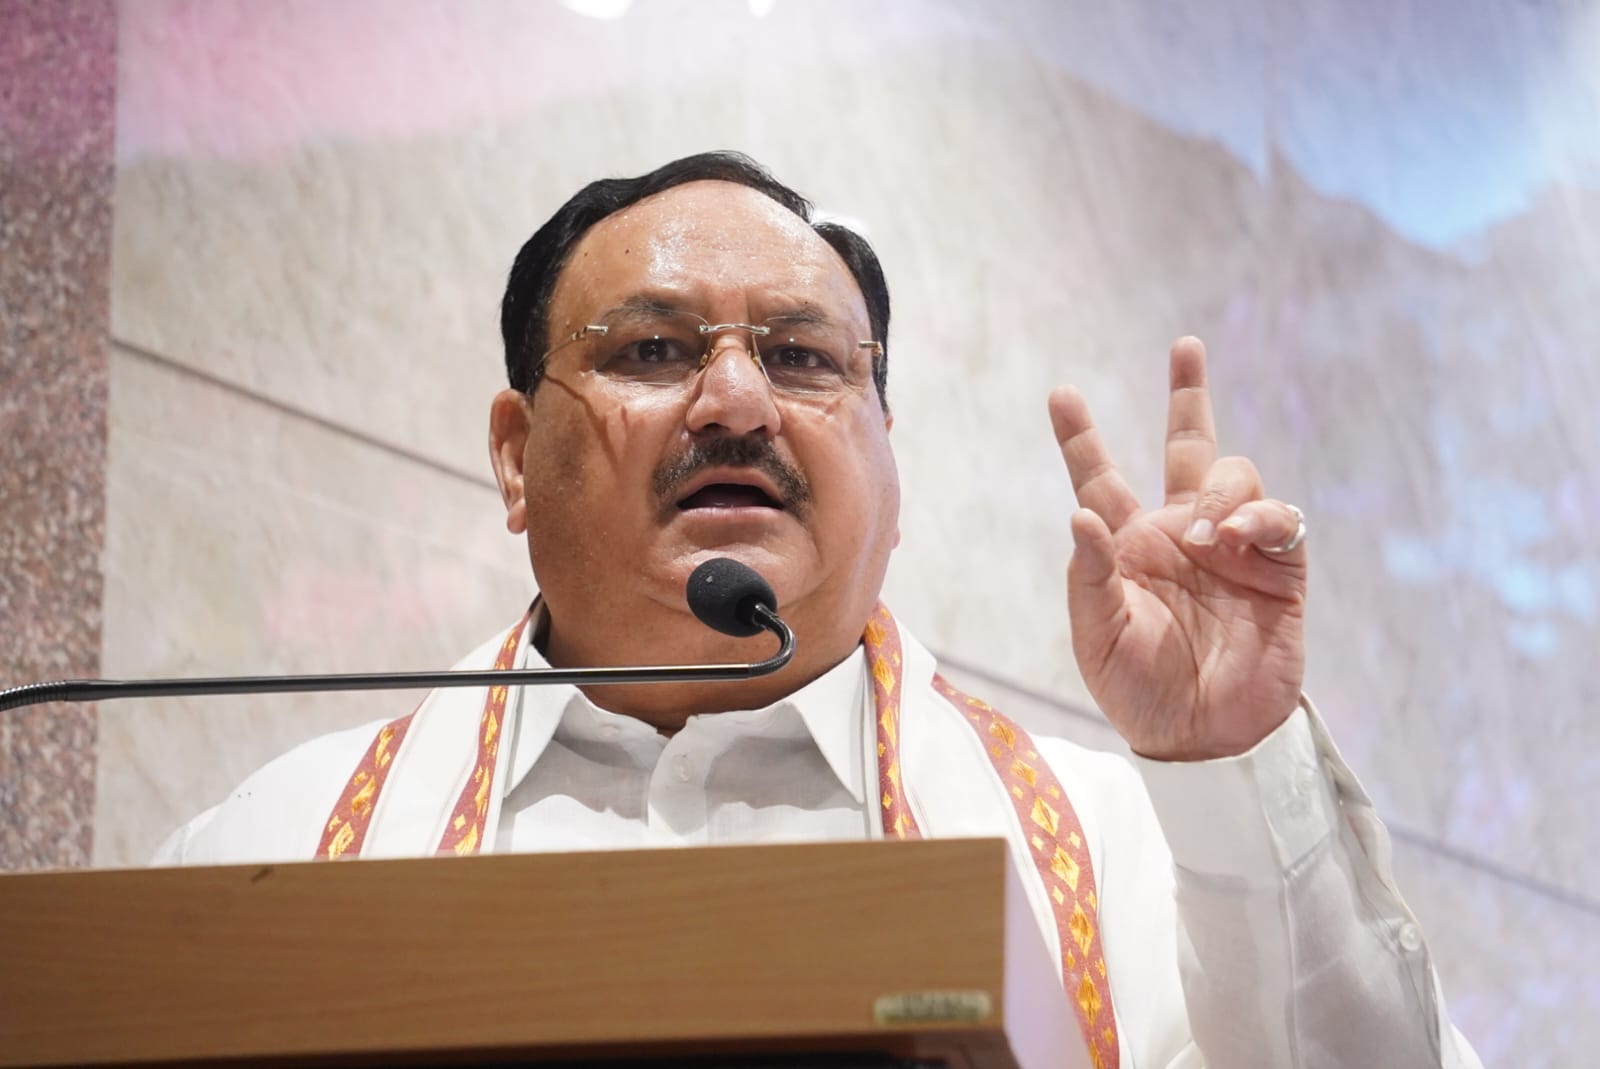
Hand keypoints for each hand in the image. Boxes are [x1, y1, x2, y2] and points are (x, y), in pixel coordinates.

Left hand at [1048, 337, 1306, 760]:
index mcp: (1127, 545)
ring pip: (1235, 476)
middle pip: (1187, 448)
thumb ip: (1091, 577)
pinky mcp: (1278, 571)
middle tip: (1184, 347)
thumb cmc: (1139, 690)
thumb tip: (1079, 515)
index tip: (1060, 394)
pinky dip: (1259, 518)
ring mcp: (1231, 548)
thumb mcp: (1099, 637)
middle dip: (1189, 396)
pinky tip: (1233, 539)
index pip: (1100, 479)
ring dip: (1221, 491)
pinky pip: (1279, 520)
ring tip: (1204, 533)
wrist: (1204, 738)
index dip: (1081, 438)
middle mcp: (1179, 533)